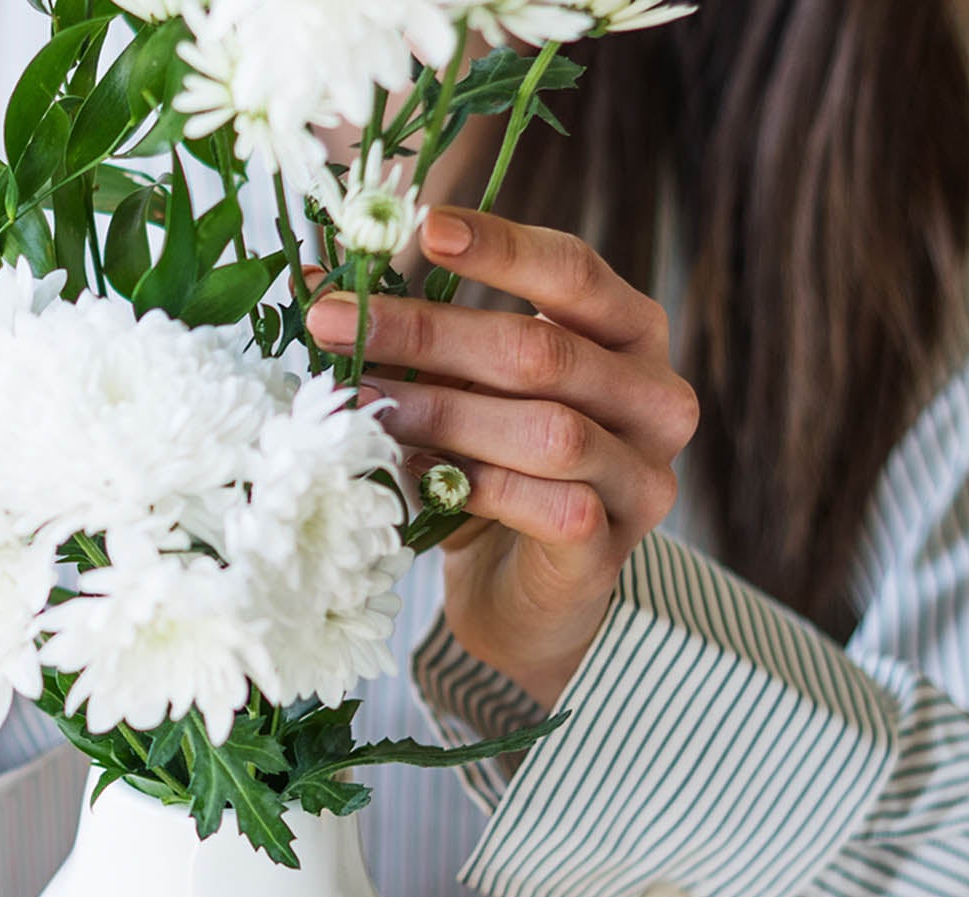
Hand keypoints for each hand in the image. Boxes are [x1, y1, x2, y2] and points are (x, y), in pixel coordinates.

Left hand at [307, 208, 699, 709]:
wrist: (521, 598)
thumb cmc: (494, 477)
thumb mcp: (461, 394)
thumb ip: (417, 338)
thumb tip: (313, 277)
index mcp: (630, 336)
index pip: (574, 270)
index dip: (501, 247)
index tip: (424, 227)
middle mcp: (655, 398)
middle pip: (540, 350)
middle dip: (427, 333)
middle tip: (333, 323)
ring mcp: (643, 478)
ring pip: (547, 430)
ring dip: (442, 413)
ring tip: (360, 404)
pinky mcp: (611, 549)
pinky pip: (549, 506)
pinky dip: (477, 488)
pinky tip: (418, 477)